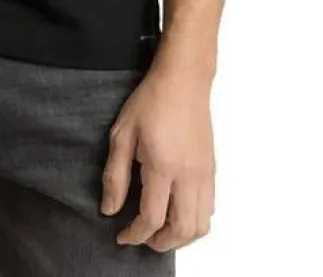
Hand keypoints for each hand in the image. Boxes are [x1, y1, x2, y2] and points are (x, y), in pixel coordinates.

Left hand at [100, 63, 215, 251]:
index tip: (122, 235)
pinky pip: (209, 208)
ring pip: (201, 225)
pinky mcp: (211, 169)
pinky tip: (177, 212)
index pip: (152, 218)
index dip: (135, 234)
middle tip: (142, 238)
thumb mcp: (122, 133)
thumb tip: (110, 209)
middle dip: (160, 243)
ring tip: (160, 230)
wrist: (183, 79)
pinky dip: (195, 221)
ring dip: (181, 237)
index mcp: (162, 166)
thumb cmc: (151, 101)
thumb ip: (115, 175)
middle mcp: (188, 175)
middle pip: (182, 229)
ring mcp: (204, 173)